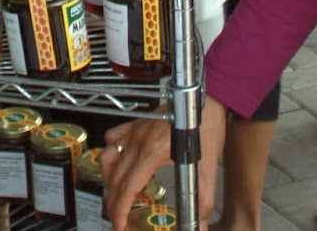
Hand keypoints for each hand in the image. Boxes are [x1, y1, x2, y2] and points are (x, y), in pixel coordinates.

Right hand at [100, 96, 225, 229]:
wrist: (206, 99)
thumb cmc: (207, 124)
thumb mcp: (209, 167)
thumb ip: (203, 198)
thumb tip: (200, 222)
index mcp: (152, 152)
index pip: (127, 187)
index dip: (120, 210)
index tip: (119, 224)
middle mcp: (138, 141)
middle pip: (114, 178)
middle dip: (112, 202)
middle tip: (118, 217)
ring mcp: (135, 131)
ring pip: (107, 158)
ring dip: (107, 179)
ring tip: (114, 193)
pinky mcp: (138, 124)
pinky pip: (113, 138)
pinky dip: (110, 153)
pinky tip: (117, 162)